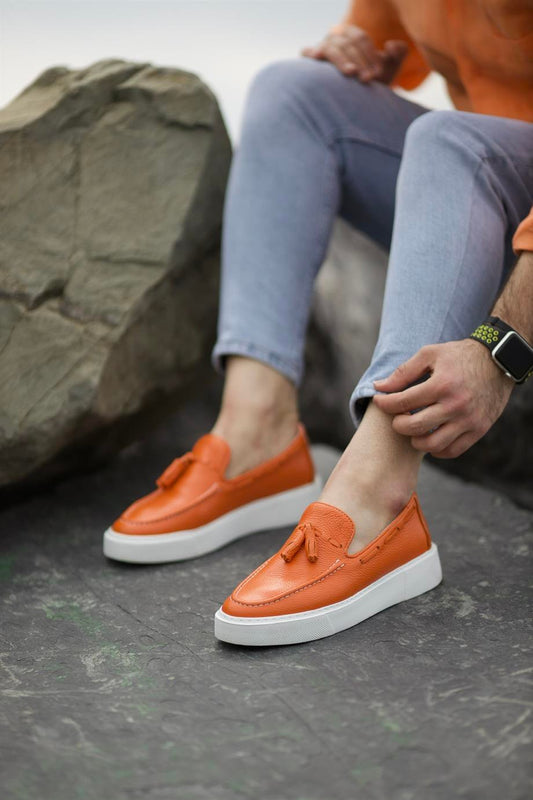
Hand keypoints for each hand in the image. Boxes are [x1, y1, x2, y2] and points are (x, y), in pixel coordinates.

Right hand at [301, 25, 407, 83]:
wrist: (351, 101)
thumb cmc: (370, 83)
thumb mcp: (389, 69)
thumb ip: (399, 54)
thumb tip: (390, 45)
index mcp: (352, 35)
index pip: (361, 39)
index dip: (370, 55)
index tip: (378, 74)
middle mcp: (335, 37)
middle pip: (347, 44)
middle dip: (360, 61)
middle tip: (368, 80)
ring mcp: (321, 46)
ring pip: (332, 49)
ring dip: (343, 61)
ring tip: (352, 73)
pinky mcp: (309, 58)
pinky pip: (309, 52)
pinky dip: (313, 54)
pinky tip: (318, 61)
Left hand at [372, 339, 514, 457]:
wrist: (498, 362)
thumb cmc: (459, 356)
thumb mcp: (430, 354)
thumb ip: (403, 372)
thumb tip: (379, 387)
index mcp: (442, 384)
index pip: (403, 402)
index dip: (385, 404)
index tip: (380, 401)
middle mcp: (456, 405)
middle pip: (414, 426)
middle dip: (398, 424)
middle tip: (397, 418)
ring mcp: (469, 420)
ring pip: (432, 444)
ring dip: (415, 440)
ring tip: (413, 429)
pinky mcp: (478, 430)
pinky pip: (452, 451)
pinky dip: (436, 449)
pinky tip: (430, 438)